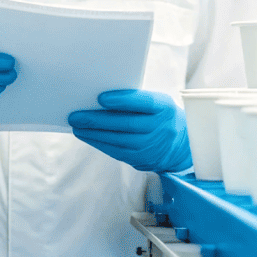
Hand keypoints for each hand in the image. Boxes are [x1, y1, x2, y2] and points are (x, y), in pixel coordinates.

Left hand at [67, 90, 191, 172]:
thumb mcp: (157, 103)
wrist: (181, 146)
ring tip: (76, 126)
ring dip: (93, 133)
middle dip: (98, 120)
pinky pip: (116, 151)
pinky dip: (99, 143)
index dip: (123, 100)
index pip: (144, 102)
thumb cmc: (160, 116)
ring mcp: (150, 146)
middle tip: (76, 116)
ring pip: (118, 140)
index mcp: (164, 108)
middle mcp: (159, 128)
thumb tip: (100, 98)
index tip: (101, 97)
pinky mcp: (141, 159)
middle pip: (126, 124)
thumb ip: (136, 100)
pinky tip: (87, 136)